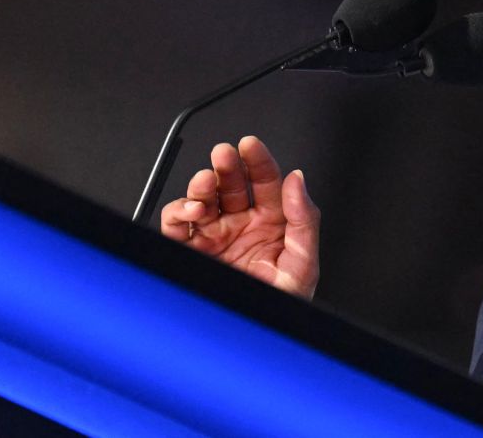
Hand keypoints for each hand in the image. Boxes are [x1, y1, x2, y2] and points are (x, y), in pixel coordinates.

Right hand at [160, 136, 319, 298]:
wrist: (254, 338)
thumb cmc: (282, 305)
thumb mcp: (304, 264)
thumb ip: (304, 219)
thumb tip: (298, 181)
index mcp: (272, 223)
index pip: (265, 182)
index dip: (258, 160)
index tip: (250, 145)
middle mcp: (241, 226)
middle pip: (231, 185)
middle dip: (226, 166)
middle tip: (224, 155)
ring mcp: (215, 238)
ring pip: (203, 199)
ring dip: (201, 185)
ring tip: (205, 182)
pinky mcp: (190, 252)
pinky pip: (178, 225)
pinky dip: (179, 212)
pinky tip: (193, 211)